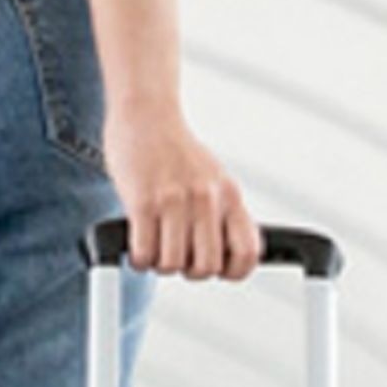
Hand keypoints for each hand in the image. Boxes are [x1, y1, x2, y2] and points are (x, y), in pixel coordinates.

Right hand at [105, 103, 260, 277]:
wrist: (146, 114)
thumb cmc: (175, 150)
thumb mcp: (214, 178)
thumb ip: (224, 212)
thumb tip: (233, 252)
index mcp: (229, 195)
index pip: (248, 252)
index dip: (234, 271)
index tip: (220, 272)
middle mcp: (206, 198)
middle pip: (207, 266)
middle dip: (189, 271)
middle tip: (179, 259)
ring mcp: (174, 200)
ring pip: (173, 264)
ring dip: (160, 265)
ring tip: (155, 250)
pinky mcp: (143, 202)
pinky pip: (144, 253)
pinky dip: (139, 258)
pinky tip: (138, 246)